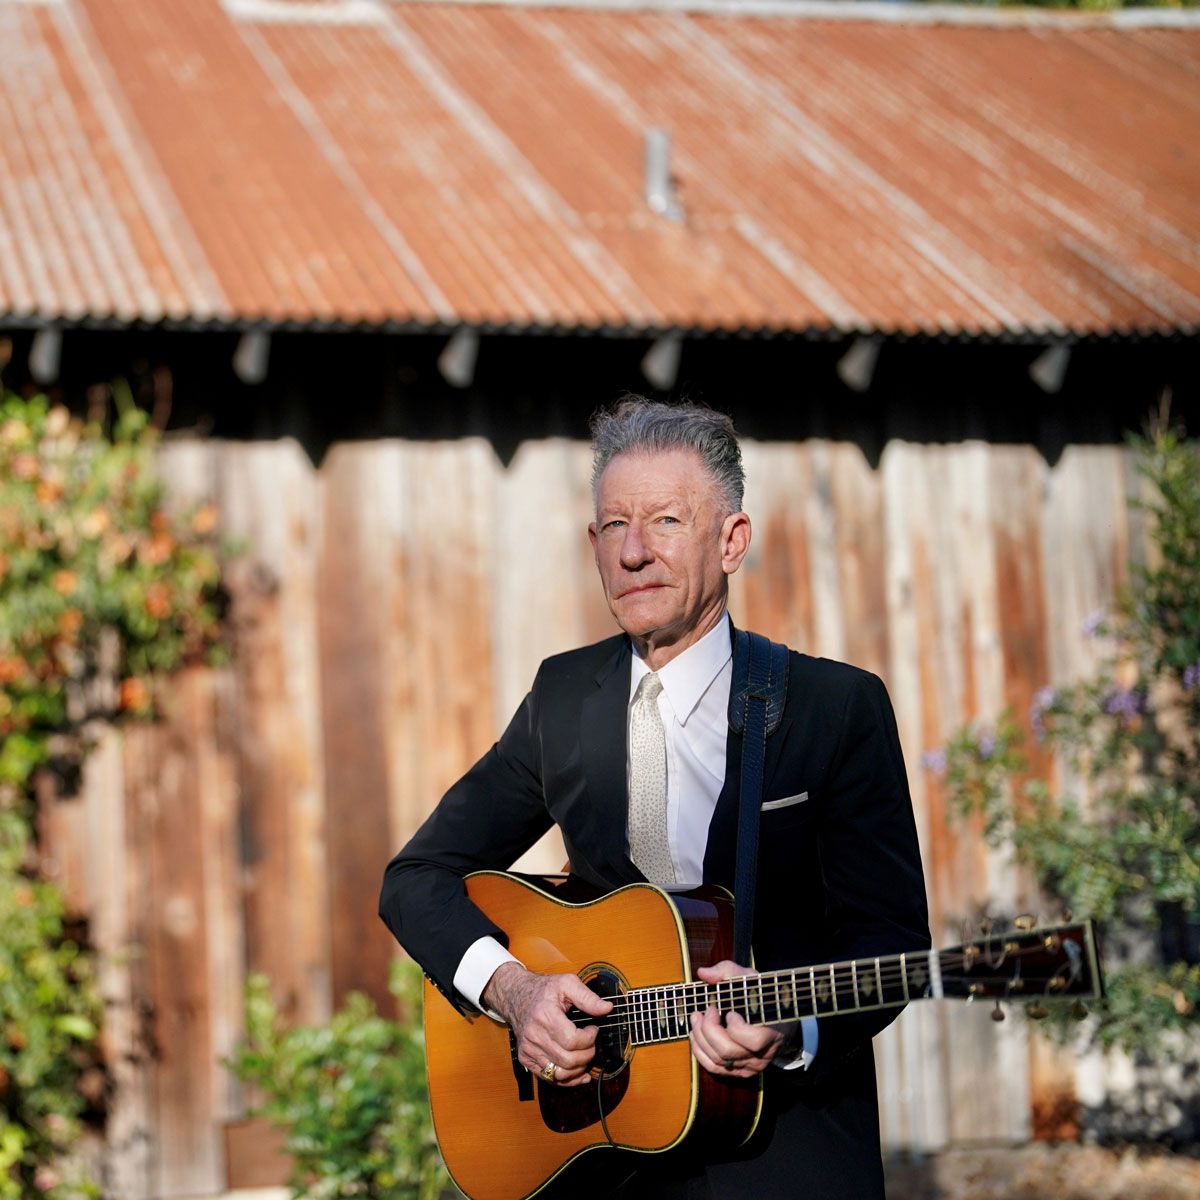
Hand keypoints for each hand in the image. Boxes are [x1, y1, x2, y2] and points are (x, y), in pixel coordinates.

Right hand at [481, 962, 611, 1087]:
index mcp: (545, 1015)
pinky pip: (549, 1078)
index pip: (572, 1041)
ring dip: (579, 1068)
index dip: (589, 1038)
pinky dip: (567, 1079)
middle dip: (587, 1054)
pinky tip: (579, 1072)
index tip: (593, 1029)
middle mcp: (534, 1035)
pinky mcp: (526, 1058)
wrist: (516, 996)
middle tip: (590, 1043)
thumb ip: (588, 997)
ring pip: (560, 1074)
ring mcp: (529, 1049)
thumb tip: (607, 1008)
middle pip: (568, 1060)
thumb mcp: (567, 983)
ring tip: (584, 1054)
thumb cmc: (543, 990)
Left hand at [689, 960, 791, 1077]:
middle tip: (707, 1010)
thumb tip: (703, 973)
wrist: (773, 1019)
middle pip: (728, 1051)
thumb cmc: (760, 996)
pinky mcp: (737, 1071)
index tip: (730, 1012)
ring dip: (700, 1037)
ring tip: (696, 1017)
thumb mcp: (750, 979)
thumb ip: (728, 972)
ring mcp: (749, 1066)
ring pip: (718, 1060)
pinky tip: (695, 1034)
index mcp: (773, 1032)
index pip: (754, 1041)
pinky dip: (699, 1051)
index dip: (737, 1028)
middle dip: (709, 1029)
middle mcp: (762, 1055)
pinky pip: (714, 1068)